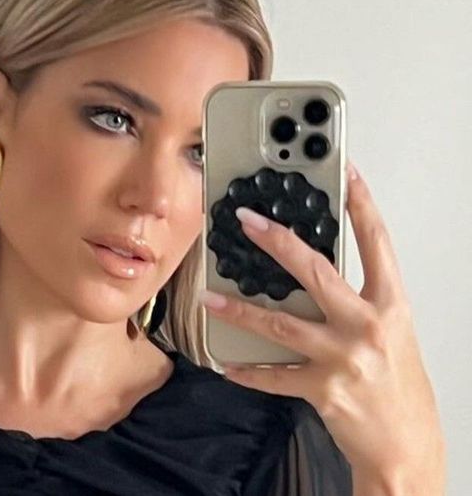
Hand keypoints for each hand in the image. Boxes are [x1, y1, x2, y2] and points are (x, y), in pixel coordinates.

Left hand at [198, 162, 444, 492]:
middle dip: (277, 242)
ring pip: (282, 324)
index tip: (342, 172)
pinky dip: (247, 370)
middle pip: (316, 272)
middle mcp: (368, 327)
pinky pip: (274, 375)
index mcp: (390, 305)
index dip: (360, 203)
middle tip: (246, 220)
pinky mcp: (324, 390)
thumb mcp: (390, 333)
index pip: (376, 242)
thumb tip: (311, 274)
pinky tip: (227, 362)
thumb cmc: (398, 386)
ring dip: (240, 311)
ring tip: (210, 299)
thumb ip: (357, 302)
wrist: (407, 445)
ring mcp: (345, 358)